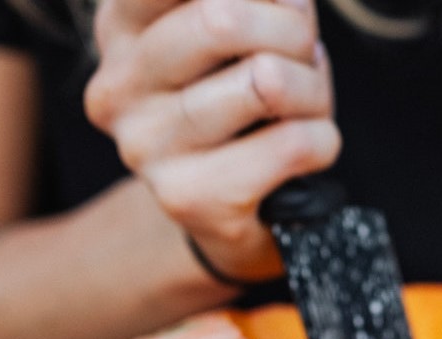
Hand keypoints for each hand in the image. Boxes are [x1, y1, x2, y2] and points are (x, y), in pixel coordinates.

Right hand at [86, 0, 340, 281]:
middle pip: (220, 18)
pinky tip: (306, 149)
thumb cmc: (243, 102)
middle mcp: (118, 86)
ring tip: (305, 105)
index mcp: (121, 27)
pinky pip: (295, 143)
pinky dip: (323, 139)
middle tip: (304, 50)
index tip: (281, 1)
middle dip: (292, 29)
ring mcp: (146, 147)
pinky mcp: (190, 199)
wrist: (231, 214)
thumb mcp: (240, 31)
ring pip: (267, 80)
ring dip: (314, 89)